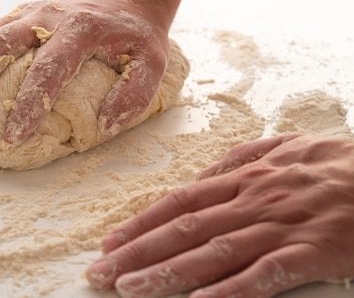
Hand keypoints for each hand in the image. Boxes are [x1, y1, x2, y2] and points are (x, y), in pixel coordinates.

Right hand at [0, 0, 171, 144]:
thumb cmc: (138, 36)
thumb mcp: (153, 63)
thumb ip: (133, 95)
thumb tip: (102, 125)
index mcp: (80, 29)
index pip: (47, 69)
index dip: (28, 105)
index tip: (12, 138)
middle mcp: (46, 16)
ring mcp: (28, 12)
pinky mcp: (18, 14)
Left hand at [86, 134, 353, 297]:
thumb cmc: (335, 164)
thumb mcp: (282, 148)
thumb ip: (237, 162)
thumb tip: (199, 178)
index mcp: (244, 177)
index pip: (179, 200)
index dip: (141, 222)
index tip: (109, 241)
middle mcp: (253, 200)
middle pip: (184, 227)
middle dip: (138, 251)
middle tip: (100, 273)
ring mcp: (282, 226)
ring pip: (214, 251)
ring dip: (168, 271)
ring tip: (130, 288)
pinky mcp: (314, 252)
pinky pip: (266, 275)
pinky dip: (231, 290)